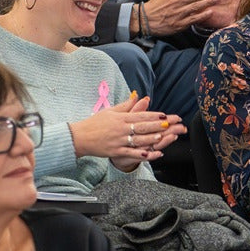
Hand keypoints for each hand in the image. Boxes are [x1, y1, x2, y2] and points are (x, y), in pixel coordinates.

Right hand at [71, 92, 185, 167]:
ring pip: (137, 140)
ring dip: (150, 138)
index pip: (141, 116)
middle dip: (158, 126)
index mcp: (121, 118)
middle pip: (142, 127)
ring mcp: (118, 141)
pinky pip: (130, 153)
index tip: (165, 115)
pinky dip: (140, 154)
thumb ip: (126, 105)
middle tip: (170, 124)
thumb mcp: (110, 111)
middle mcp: (121, 129)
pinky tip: (150, 154)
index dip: (154, 116)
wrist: (79, 137)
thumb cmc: (95, 123)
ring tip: (161, 137)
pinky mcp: (115, 151)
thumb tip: (138, 96)